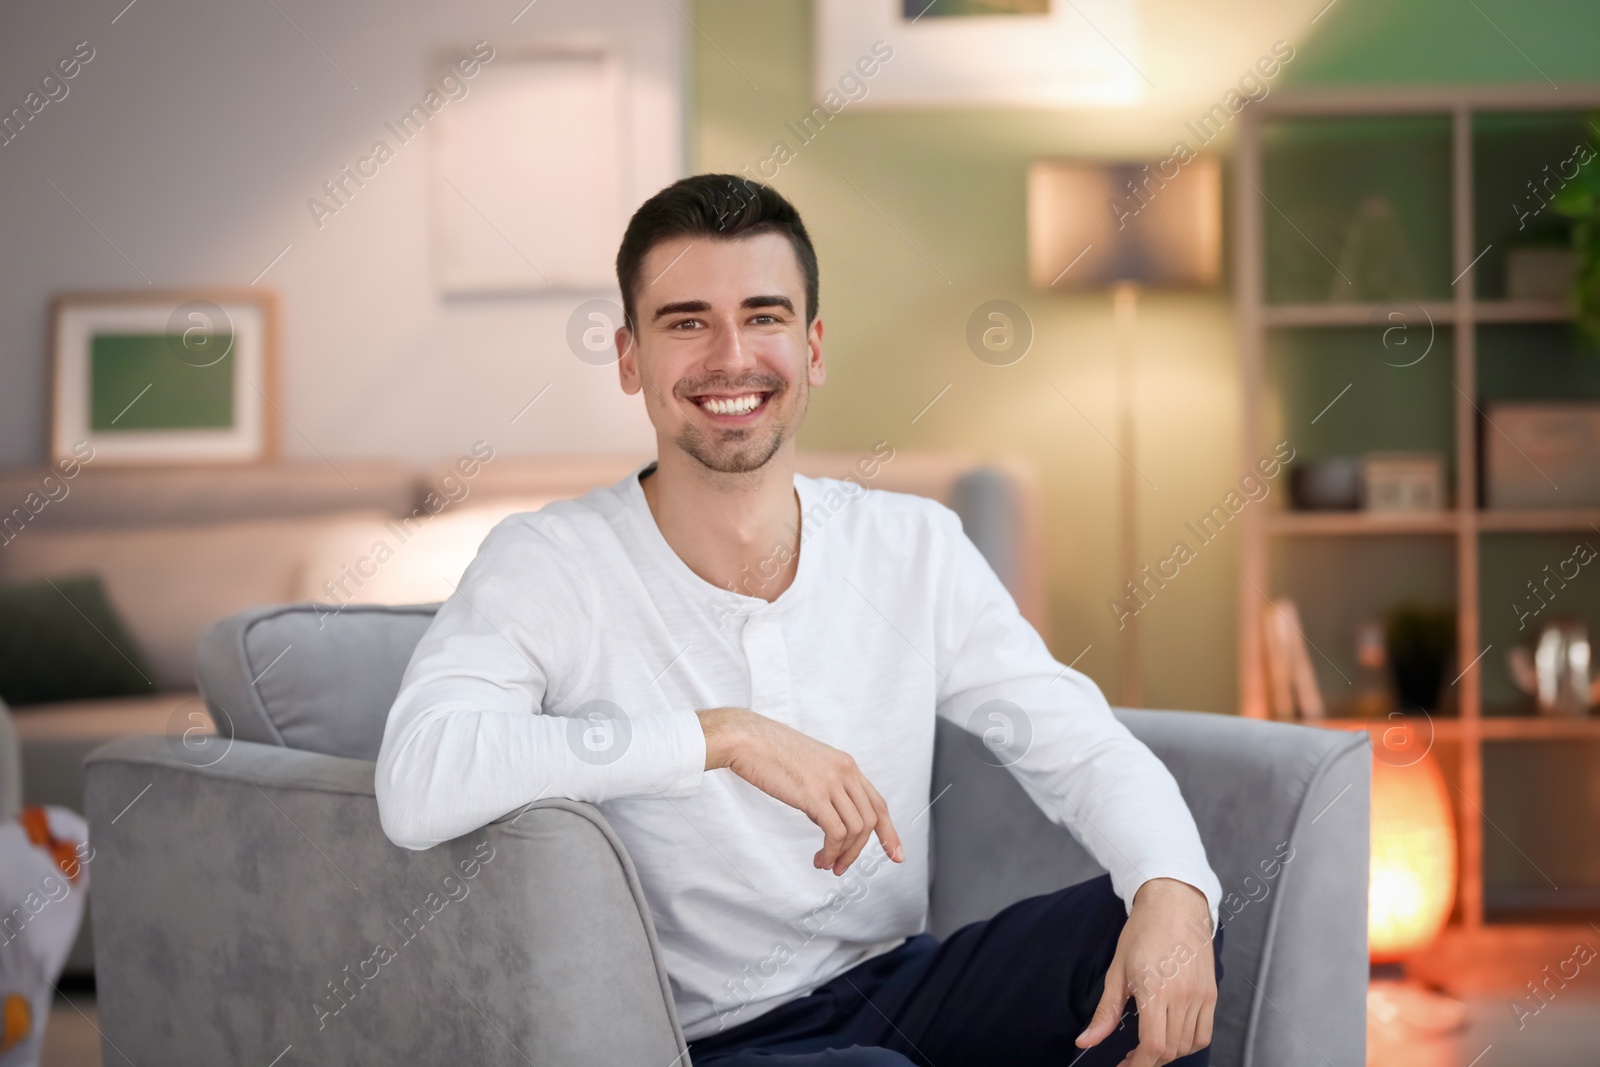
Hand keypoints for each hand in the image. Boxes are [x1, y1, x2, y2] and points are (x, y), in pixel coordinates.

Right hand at [698, 706, 903, 874]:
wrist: (747, 739)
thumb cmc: (768, 752)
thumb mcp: (808, 767)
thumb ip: (824, 789)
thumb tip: (828, 819)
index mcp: (845, 765)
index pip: (877, 802)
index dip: (888, 831)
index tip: (895, 854)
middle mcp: (845, 772)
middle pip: (871, 820)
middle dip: (860, 850)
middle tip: (842, 868)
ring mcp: (831, 782)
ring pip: (856, 829)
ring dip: (844, 854)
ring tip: (826, 864)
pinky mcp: (815, 794)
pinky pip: (836, 832)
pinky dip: (831, 851)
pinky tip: (820, 858)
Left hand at [1075, 878, 1215, 1065]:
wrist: (1174, 904)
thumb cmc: (1142, 933)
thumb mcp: (1117, 971)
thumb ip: (1104, 1012)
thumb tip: (1085, 1042)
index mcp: (1155, 989)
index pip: (1153, 1046)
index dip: (1138, 1065)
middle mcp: (1183, 996)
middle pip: (1170, 1050)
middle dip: (1148, 1060)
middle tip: (1130, 1057)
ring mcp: (1201, 996)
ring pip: (1188, 1045)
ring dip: (1168, 1054)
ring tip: (1149, 1046)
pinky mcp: (1212, 994)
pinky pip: (1204, 1033)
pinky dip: (1189, 1043)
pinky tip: (1172, 1037)